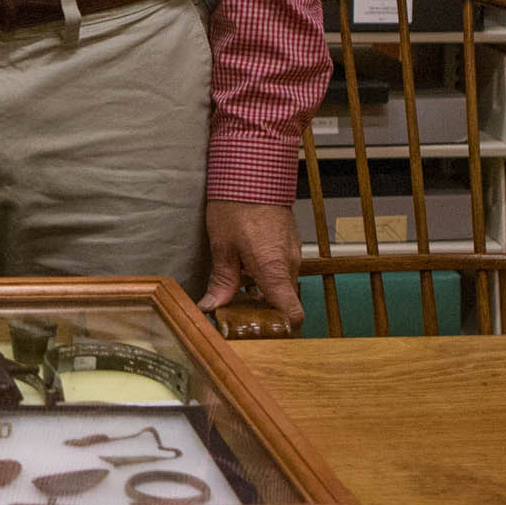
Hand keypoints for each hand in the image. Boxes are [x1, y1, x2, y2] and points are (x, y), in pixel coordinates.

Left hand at [199, 200, 304, 327]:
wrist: (253, 171)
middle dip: (263, 310)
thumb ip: (222, 281)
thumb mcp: (222, 246)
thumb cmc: (237, 205)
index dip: (281, 329)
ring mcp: (292, 252)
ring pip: (281, 284)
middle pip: (283, 301)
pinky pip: (281, 267)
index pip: (293, 313)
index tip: (263, 333)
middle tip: (236, 311)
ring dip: (263, 290)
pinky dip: (266, 274)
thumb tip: (212, 306)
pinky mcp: (289, 242)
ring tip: (236, 285)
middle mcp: (289, 264)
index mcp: (274, 270)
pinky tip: (244, 266)